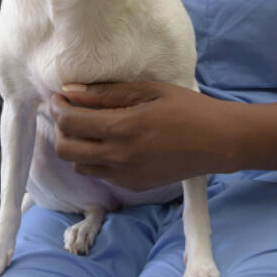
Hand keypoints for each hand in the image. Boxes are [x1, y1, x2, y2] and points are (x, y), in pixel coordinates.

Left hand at [49, 81, 228, 189]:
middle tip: (70, 112)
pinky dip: (96, 159)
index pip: (69, 122)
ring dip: (76, 146)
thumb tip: (70, 91)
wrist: (219, 142)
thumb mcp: (148, 90)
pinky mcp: (134, 186)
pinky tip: (111, 142)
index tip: (60, 96)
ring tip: (89, 127)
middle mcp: (120, 157)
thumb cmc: (187, 108)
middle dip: (60, 129)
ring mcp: (126, 176)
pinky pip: (101, 174)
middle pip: (65, 149)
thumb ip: (106, 93)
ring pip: (79, 165)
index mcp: (123, 128)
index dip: (57, 108)